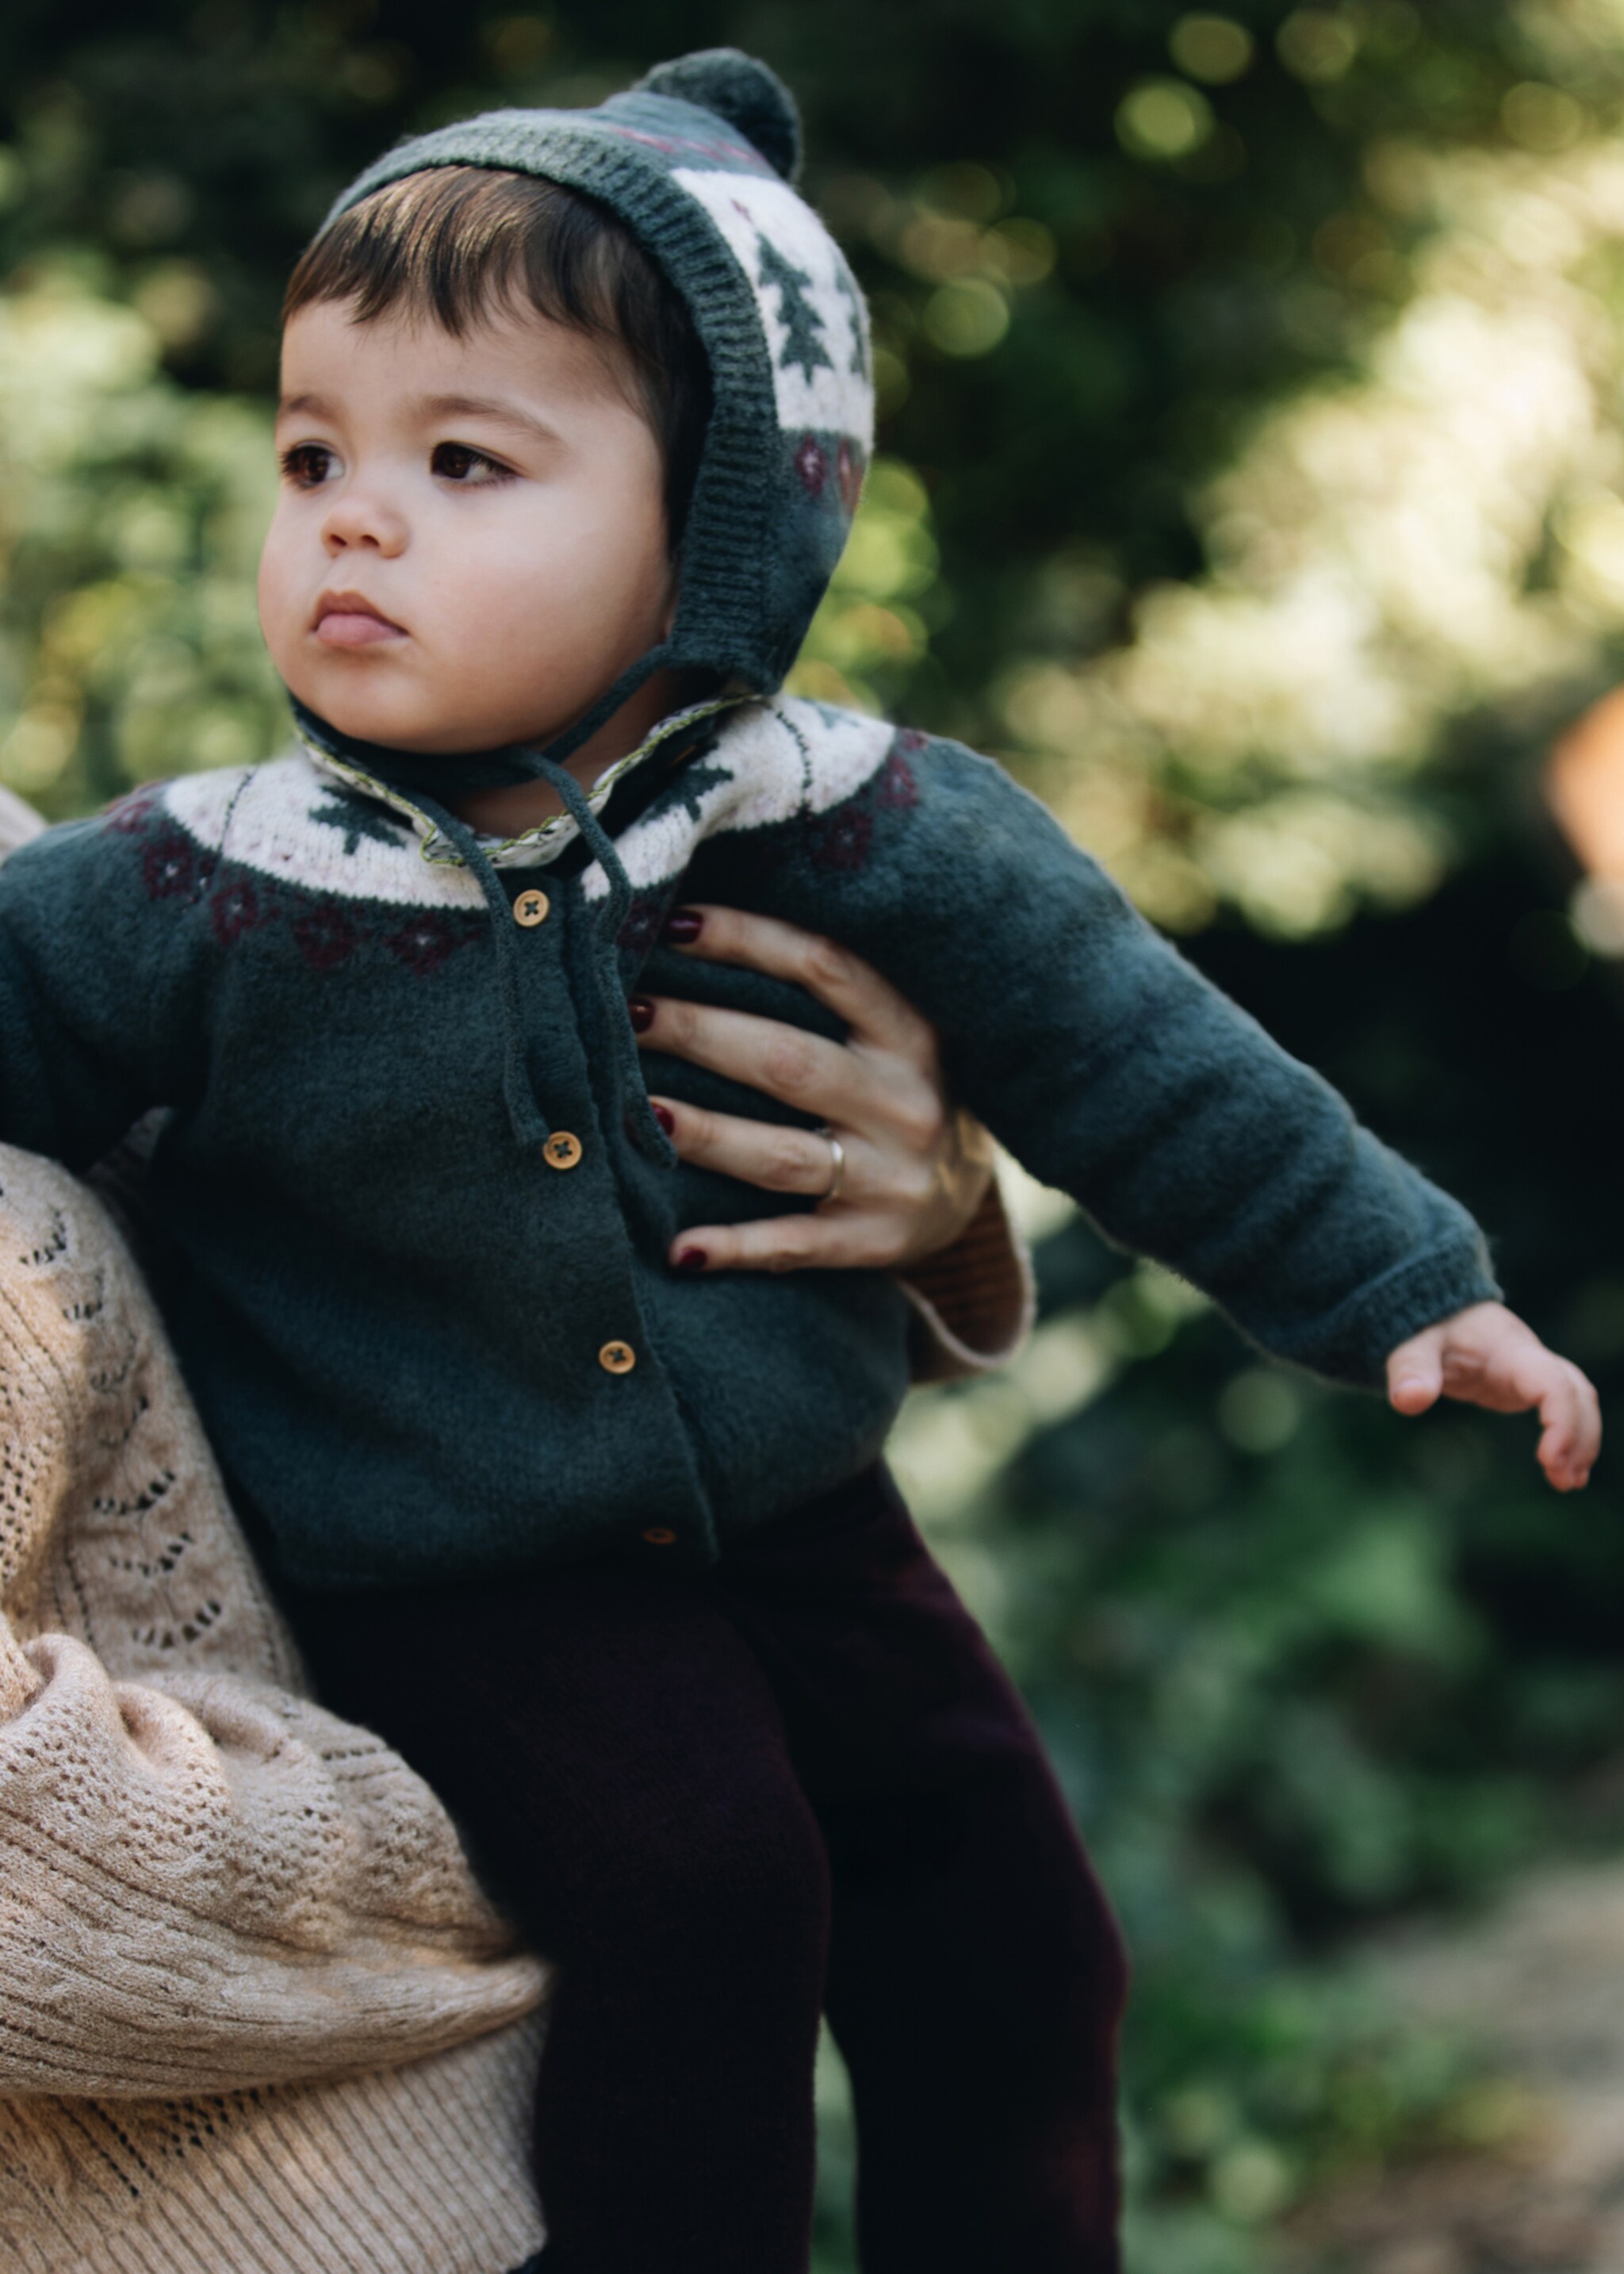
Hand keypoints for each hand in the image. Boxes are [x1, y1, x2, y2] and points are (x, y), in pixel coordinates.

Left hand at [633, 904, 994, 1272]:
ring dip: (705, 1133)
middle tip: (626, 1013)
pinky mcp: (873, 1241)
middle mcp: (904, 1102)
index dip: (745, 939)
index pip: (823, 968)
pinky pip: (795, 1245)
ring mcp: (891, 1178)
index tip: (671, 922)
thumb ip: (825, 990)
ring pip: (781, 1155)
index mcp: (910, 1032)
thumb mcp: (892, 1031)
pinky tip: (680, 1249)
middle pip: (787, 1060)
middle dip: (698, 1032)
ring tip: (638, 1113)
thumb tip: (697, 929)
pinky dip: (737, 1247)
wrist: (968, 1194)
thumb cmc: (896, 1089)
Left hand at [1386, 1300, 1600, 1490]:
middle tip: (1564, 1482)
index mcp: (1508, 1349)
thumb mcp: (1411, 1344)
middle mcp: (1530, 1358)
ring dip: (1581, 1440)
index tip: (1548, 1458)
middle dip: (1579, 1437)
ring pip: (1578, 1400)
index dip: (1561, 1420)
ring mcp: (1533, 1370)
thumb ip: (1410, 1369)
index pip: (1552, 1382)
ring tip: (1568, 1483)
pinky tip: (1562, 1471)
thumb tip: (1409, 1401)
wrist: (1439, 1308)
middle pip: (1577, 1393)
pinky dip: (1570, 1436)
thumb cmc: (1427, 1324)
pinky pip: (1564, 1407)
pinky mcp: (1528, 1384)